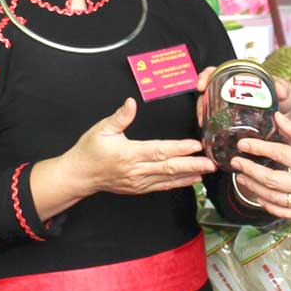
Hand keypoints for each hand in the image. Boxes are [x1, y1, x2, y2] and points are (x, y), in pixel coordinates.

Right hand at [67, 99, 215, 197]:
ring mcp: (138, 182)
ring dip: (189, 174)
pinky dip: (178, 183)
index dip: (179, 148)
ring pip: (168, 178)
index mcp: (128, 153)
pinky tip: (192, 180)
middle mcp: (135, 170)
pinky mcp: (138, 188)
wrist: (79, 175)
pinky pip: (162, 186)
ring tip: (207, 170)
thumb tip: (131, 102)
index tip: (196, 145)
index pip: (159, 150)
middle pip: (169, 167)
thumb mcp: (101, 129)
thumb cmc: (89, 150)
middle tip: (211, 163)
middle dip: (192, 164)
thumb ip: (120, 117)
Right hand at [194, 66, 290, 128]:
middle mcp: (234, 95)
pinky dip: (211, 131)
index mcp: (243, 81)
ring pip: (210, 111)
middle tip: (201, 113)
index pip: (218, 72)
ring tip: (204, 126)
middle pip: (209, 93)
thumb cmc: (290, 102)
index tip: (201, 85)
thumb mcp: (287, 93)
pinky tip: (210, 136)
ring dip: (203, 117)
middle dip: (201, 102)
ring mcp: (232, 111)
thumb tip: (278, 88)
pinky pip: (218, 127)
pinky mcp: (234, 127)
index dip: (206, 75)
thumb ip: (284, 88)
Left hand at [229, 111, 290, 218]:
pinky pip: (288, 214)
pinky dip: (271, 207)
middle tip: (234, 162)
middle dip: (249, 171)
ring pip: (275, 200)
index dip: (259, 147)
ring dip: (255, 189)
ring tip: (241, 178)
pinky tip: (260, 198)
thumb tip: (277, 118)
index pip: (280, 155)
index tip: (243, 143)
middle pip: (271, 181)